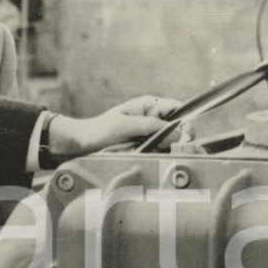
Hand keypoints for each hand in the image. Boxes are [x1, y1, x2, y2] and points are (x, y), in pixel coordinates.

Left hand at [49, 95, 180, 156]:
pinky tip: (157, 161)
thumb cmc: (98, 130)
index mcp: (149, 106)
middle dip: (181, 139)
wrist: (80, 145)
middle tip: (176, 150)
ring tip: (165, 157)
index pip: (178, 109)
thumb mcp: (123, 126)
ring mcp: (150, 135)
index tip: (186, 136)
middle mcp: (153, 119)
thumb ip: (150, 127)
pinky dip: (162, 158)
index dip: (187, 121)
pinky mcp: (145, 149)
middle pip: (179, 128)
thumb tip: (178, 133)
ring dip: (171, 150)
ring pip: (172, 143)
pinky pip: (161, 153)